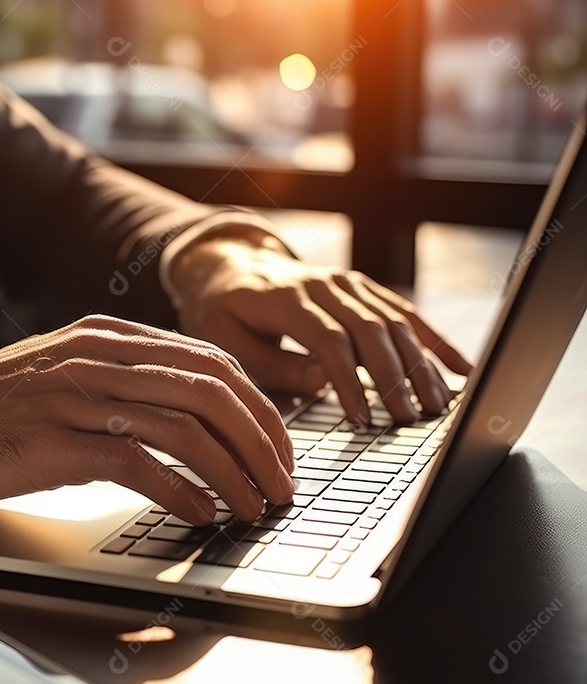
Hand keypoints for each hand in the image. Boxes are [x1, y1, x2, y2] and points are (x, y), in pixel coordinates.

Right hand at [0, 315, 294, 523]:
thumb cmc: (0, 405)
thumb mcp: (70, 373)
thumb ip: (127, 381)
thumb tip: (198, 421)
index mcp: (110, 336)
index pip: (211, 362)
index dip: (258, 408)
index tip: (278, 449)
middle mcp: (100, 357)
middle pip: (210, 390)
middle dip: (261, 441)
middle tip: (282, 483)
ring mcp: (76, 397)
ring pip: (184, 427)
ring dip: (232, 473)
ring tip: (253, 507)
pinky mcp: (55, 442)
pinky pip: (138, 463)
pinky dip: (181, 491)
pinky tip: (198, 513)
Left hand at [169, 236, 472, 424]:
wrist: (229, 264)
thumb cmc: (222, 310)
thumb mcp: (225, 339)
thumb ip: (271, 362)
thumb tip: (322, 380)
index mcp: (285, 298)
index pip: (328, 340)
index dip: (349, 381)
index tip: (362, 419)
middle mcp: (323, 284)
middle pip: (370, 329)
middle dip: (394, 377)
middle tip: (410, 418)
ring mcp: (347, 282)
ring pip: (394, 321)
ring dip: (420, 363)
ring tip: (437, 404)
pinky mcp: (363, 287)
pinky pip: (405, 313)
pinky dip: (434, 340)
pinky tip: (460, 367)